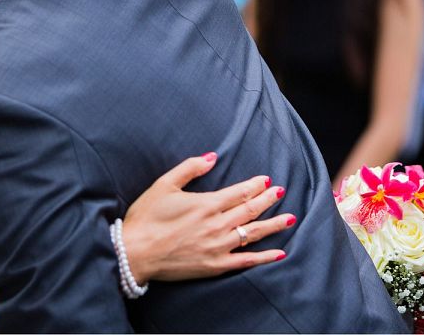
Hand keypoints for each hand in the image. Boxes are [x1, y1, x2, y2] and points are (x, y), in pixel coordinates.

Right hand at [121, 153, 292, 280]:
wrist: (133, 254)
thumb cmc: (146, 218)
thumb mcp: (164, 185)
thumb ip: (190, 168)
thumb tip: (212, 157)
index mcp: (207, 204)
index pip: (241, 192)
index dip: (256, 185)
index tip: (267, 180)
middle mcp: (217, 224)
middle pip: (251, 210)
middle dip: (268, 200)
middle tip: (281, 192)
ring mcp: (218, 246)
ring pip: (254, 233)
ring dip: (274, 224)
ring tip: (290, 218)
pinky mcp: (214, 266)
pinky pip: (245, 260)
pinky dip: (264, 257)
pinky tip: (279, 253)